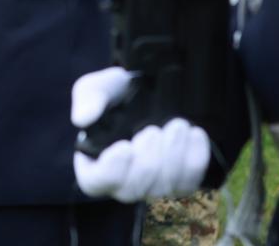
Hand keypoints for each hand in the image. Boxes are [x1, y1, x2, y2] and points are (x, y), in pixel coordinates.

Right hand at [70, 67, 210, 202]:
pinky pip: (191, 181)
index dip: (110, 171)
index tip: (124, 147)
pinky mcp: (180, 181)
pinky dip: (195, 159)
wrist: (149, 92)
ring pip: (164, 189)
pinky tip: (194, 133)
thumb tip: (84, 118)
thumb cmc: (117, 95)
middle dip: (147, 161)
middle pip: (133, 190)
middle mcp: (123, 182)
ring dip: (173, 158)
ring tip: (178, 125)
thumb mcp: (96, 87)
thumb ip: (88, 99)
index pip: (95, 182)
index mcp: (94, 163)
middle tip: (154, 130)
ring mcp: (153, 186)